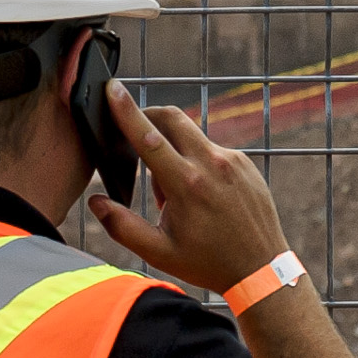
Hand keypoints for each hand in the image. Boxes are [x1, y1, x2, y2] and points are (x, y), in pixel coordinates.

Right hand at [86, 84, 294, 297]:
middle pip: (171, 118)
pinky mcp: (245, 163)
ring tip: (173, 194)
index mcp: (187, 185)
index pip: (149, 136)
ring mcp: (232, 161)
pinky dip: (196, 162)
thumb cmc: (208, 262)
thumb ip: (122, 226)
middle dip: (148, 116)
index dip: (126, 110)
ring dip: (172, 150)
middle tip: (135, 137)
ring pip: (191, 136)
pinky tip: (200, 195)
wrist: (261, 269)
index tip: (113, 88)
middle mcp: (211, 164)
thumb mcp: (159, 252)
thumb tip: (96, 201)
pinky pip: (211, 150)